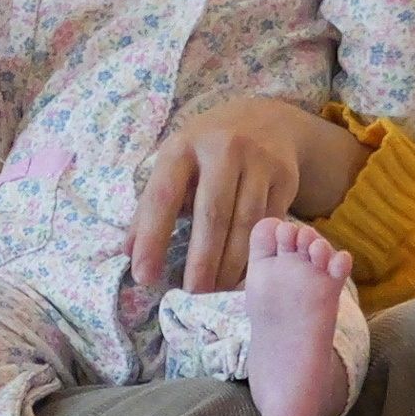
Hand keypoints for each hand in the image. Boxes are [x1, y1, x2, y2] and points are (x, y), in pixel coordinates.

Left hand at [125, 97, 359, 301]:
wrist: (265, 120)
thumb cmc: (206, 152)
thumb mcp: (175, 165)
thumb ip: (152, 206)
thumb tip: (129, 253)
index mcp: (182, 147)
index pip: (163, 196)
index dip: (151, 238)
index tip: (144, 276)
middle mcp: (222, 149)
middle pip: (212, 215)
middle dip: (201, 261)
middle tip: (192, 295)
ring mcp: (258, 161)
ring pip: (245, 223)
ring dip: (230, 264)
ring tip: (217, 291)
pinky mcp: (285, 177)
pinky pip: (269, 224)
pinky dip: (255, 253)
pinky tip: (243, 274)